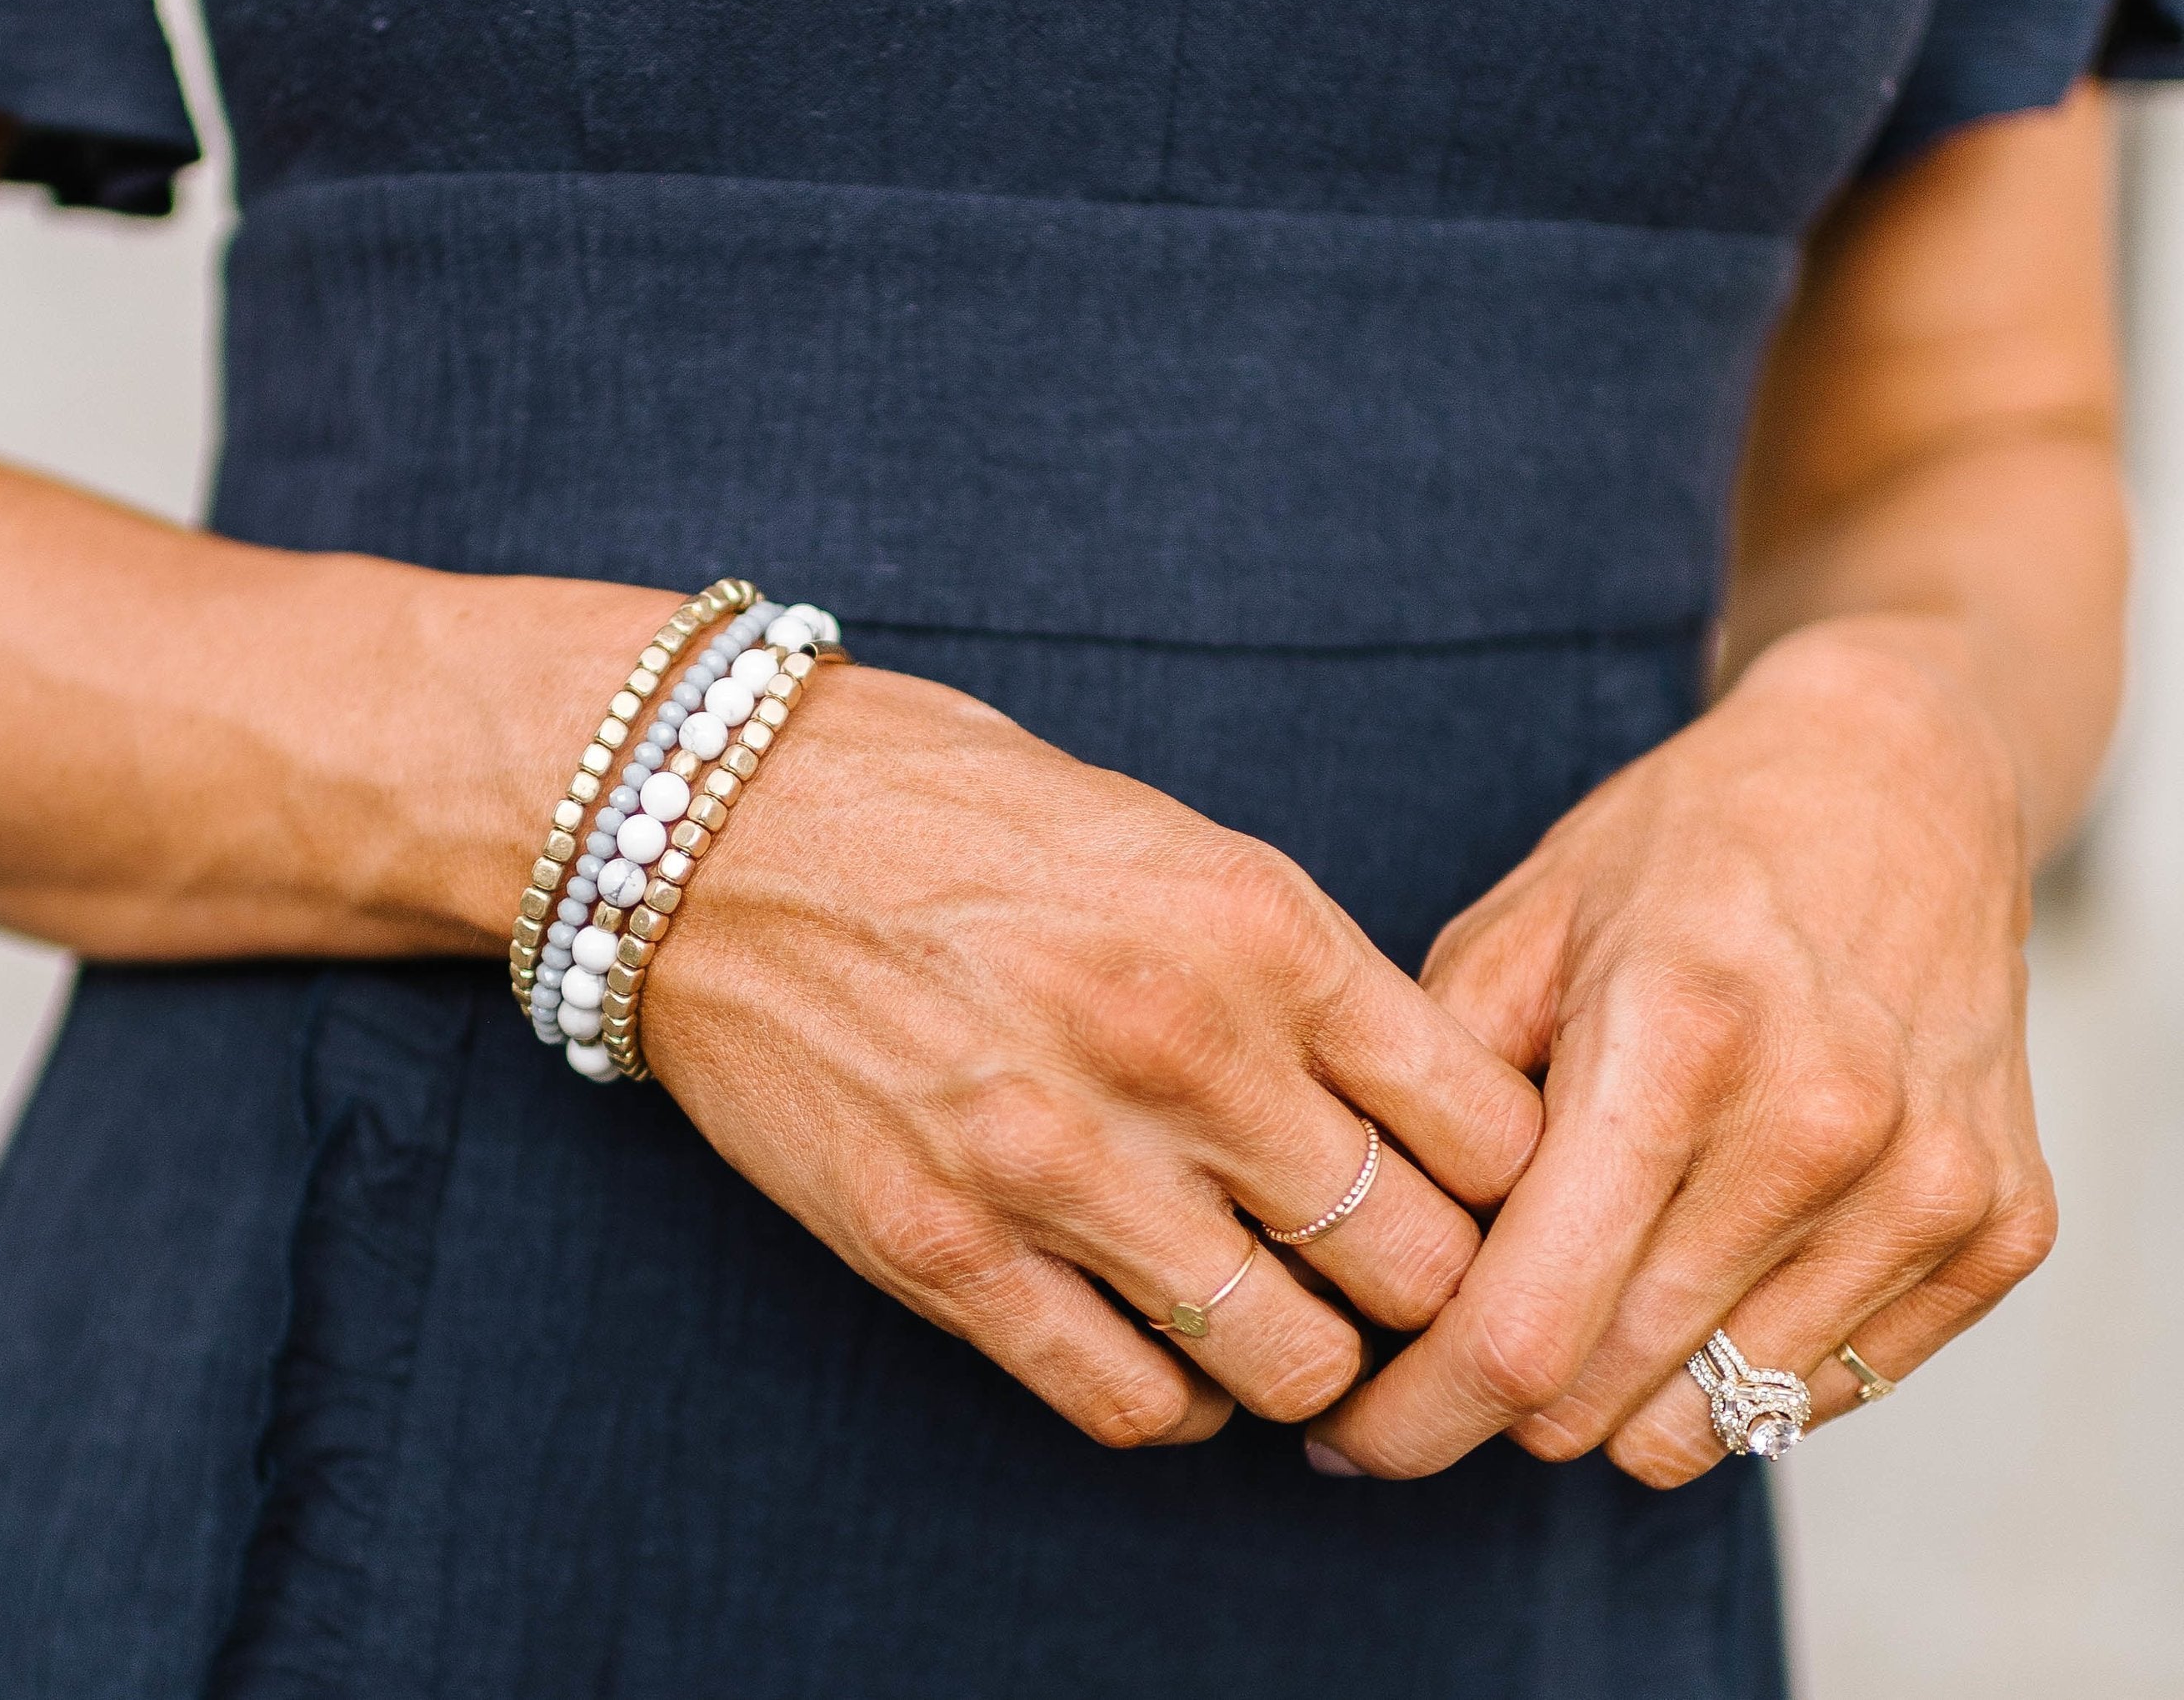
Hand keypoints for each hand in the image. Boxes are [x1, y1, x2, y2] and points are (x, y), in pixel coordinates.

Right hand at [636, 662, 1543, 1447]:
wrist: (716, 827)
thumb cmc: (951, 815)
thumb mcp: (1170, 841)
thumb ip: (1297, 978)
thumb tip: (1411, 1113)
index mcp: (1260, 927)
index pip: (1488, 1131)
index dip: (1502, 1188)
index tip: (1463, 1195)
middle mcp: (1178, 1048)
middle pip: (1415, 1265)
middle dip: (1417, 1290)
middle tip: (1378, 1279)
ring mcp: (1055, 1160)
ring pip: (1291, 1360)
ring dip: (1299, 1357)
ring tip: (1270, 1318)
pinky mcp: (942, 1247)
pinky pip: (1133, 1402)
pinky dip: (1177, 1402)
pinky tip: (1164, 1349)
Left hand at [1308, 621, 2060, 1482]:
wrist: (1893, 785)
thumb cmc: (1675, 856)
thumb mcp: (1513, 935)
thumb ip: (1430, 1106)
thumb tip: (1361, 1271)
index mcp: (1675, 1050)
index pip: (1525, 1330)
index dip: (1415, 1413)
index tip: (1342, 1438)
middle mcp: (1820, 1132)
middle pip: (1608, 1393)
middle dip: (1493, 1405)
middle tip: (1434, 1354)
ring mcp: (1927, 1190)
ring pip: (1713, 1419)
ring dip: (1611, 1397)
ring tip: (1566, 1297)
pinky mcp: (1999, 1229)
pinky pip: (1819, 1393)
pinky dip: (1728, 1370)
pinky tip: (1683, 1274)